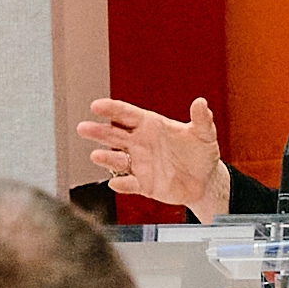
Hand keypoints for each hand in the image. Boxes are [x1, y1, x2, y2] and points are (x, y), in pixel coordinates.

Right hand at [76, 97, 230, 221]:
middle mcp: (138, 143)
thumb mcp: (204, 134)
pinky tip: (116, 183)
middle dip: (98, 131)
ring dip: (106, 158)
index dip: (112, 109)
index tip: (97, 106)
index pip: (126, 114)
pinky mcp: (142, 184)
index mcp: (150, 125)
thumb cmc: (201, 152)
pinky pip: (129, 184)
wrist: (204, 181)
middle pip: (113, 135)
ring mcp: (138, 164)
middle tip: (84, 128)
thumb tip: (201, 103)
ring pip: (116, 160)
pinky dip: (122, 184)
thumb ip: (202, 119)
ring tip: (97, 156)